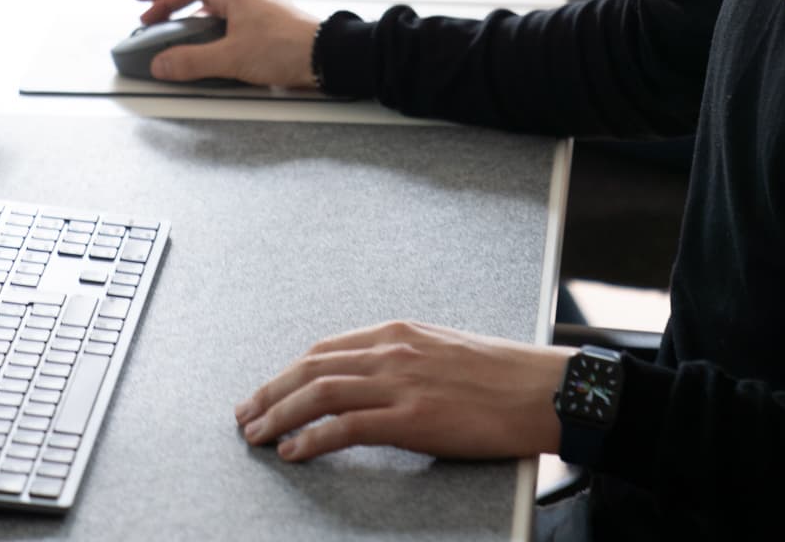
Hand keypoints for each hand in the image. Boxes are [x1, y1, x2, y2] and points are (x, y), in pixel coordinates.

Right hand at [131, 0, 319, 88]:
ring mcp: (254, 9)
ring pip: (212, 6)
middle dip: (169, 4)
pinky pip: (226, 20)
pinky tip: (208, 47)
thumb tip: (161, 64)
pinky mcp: (264, 26)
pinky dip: (208, 29)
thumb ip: (192, 62)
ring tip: (175, 36)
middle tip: (150, 21)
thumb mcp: (232, 58)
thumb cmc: (288, 48)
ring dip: (188, 18)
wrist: (328, 56)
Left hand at [235, 319, 570, 462]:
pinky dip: (313, 439)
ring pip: (320, 392)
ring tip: (256, 435)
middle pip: (312, 366)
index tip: (266, 391)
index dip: (289, 371)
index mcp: (398, 331)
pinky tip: (294, 453)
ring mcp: (400, 382)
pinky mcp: (412, 417)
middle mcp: (392, 349)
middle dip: (271, 391)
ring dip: (280, 414)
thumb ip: (403, 359)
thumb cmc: (499, 374)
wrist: (539, 389)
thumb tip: (372, 380)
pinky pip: (347, 426)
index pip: (325, 348)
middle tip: (245, 415)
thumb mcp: (441, 350)